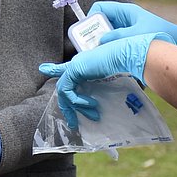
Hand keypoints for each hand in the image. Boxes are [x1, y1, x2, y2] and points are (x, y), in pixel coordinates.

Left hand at [38, 34, 163, 127]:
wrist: (131, 55)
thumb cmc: (130, 64)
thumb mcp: (116, 77)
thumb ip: (106, 85)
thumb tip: (108, 97)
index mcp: (88, 63)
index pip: (67, 68)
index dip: (55, 69)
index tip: (44, 69)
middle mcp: (79, 63)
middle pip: (65, 85)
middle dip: (69, 106)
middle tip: (74, 122)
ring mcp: (76, 65)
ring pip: (64, 90)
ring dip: (76, 107)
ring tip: (93, 115)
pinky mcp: (74, 69)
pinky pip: (67, 90)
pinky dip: (76, 100)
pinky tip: (90, 104)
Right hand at [90, 1, 176, 53]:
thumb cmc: (162, 35)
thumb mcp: (136, 35)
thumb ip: (117, 37)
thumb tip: (100, 42)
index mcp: (125, 11)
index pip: (100, 8)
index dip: (91, 18)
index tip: (88, 33)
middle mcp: (125, 19)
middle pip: (101, 23)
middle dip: (94, 35)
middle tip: (91, 48)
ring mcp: (128, 30)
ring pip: (108, 35)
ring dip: (103, 45)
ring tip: (102, 56)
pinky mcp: (132, 41)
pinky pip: (116, 44)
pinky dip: (112, 50)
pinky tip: (113, 60)